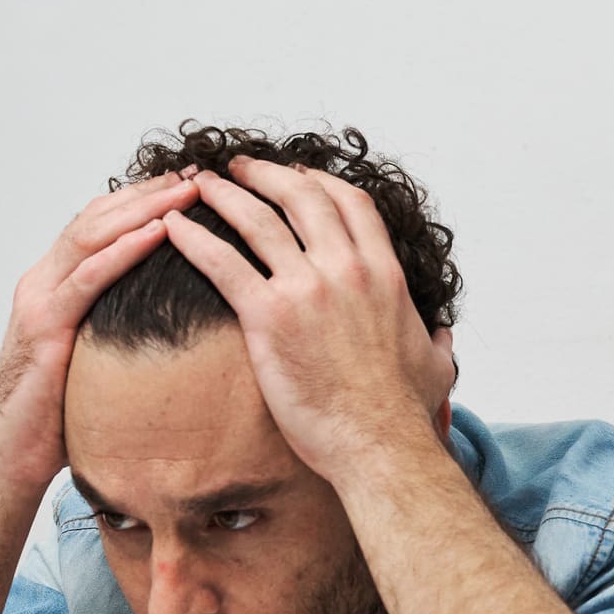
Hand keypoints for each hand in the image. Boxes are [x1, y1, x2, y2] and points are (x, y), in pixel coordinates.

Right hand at [0, 170, 199, 489]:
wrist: (15, 456)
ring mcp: (39, 300)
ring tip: (189, 191)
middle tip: (199, 175)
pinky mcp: (44, 326)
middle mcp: (44, 282)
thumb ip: (124, 330)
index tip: (192, 186)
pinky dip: (125, 251)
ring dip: (146, 209)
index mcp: (57, 286)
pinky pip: (88, 278)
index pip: (104, 227)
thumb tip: (177, 326)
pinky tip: (159, 232)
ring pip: (94, 235)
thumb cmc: (62, 416)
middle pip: (100, 218)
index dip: (146, 202)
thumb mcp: (101, 360)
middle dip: (151, 193)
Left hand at [165, 159, 455, 484]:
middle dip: (266, 174)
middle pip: (301, 196)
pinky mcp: (269, 317)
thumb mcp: (436, 365)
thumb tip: (442, 338)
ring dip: (225, 195)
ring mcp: (307, 289)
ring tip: (200, 184)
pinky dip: (193, 239)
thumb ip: (436, 342)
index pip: (351, 203)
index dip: (320, 181)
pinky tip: (172, 227)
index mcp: (385, 273)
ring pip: (257, 219)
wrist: (379, 445)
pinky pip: (222, 263)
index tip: (299, 174)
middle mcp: (347, 269)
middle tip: (239, 168)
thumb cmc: (404, 413)